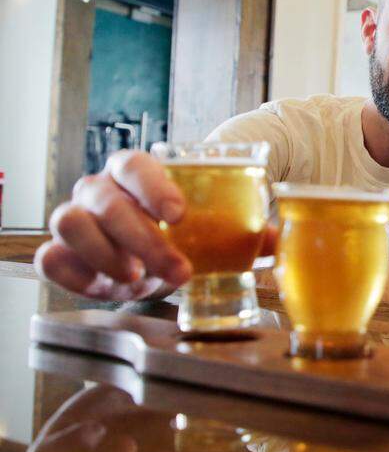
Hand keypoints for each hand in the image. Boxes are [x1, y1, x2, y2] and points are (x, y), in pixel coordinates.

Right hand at [34, 150, 275, 299]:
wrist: (143, 264)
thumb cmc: (175, 237)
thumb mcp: (207, 233)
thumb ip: (242, 233)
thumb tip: (274, 238)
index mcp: (134, 172)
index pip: (136, 164)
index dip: (155, 186)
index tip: (181, 214)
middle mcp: (99, 190)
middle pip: (109, 202)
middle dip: (146, 239)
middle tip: (179, 269)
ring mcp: (74, 218)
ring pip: (71, 223)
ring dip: (107, 254)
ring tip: (139, 278)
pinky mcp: (59, 253)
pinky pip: (51, 258)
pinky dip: (74, 274)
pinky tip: (105, 287)